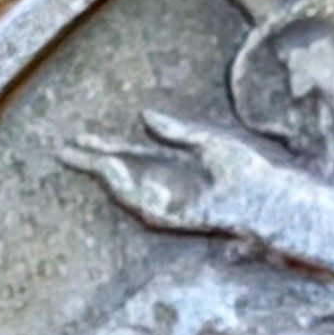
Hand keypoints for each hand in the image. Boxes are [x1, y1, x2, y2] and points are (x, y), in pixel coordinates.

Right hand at [61, 109, 284, 238]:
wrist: (271, 197)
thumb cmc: (251, 171)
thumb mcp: (209, 141)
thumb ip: (176, 131)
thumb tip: (144, 115)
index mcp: (176, 167)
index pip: (131, 155)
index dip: (104, 146)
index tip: (79, 137)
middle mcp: (171, 187)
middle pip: (122, 174)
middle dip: (93, 163)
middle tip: (62, 150)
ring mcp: (175, 204)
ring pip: (129, 193)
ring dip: (107, 175)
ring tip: (90, 158)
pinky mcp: (182, 218)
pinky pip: (146, 206)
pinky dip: (128, 190)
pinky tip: (113, 171)